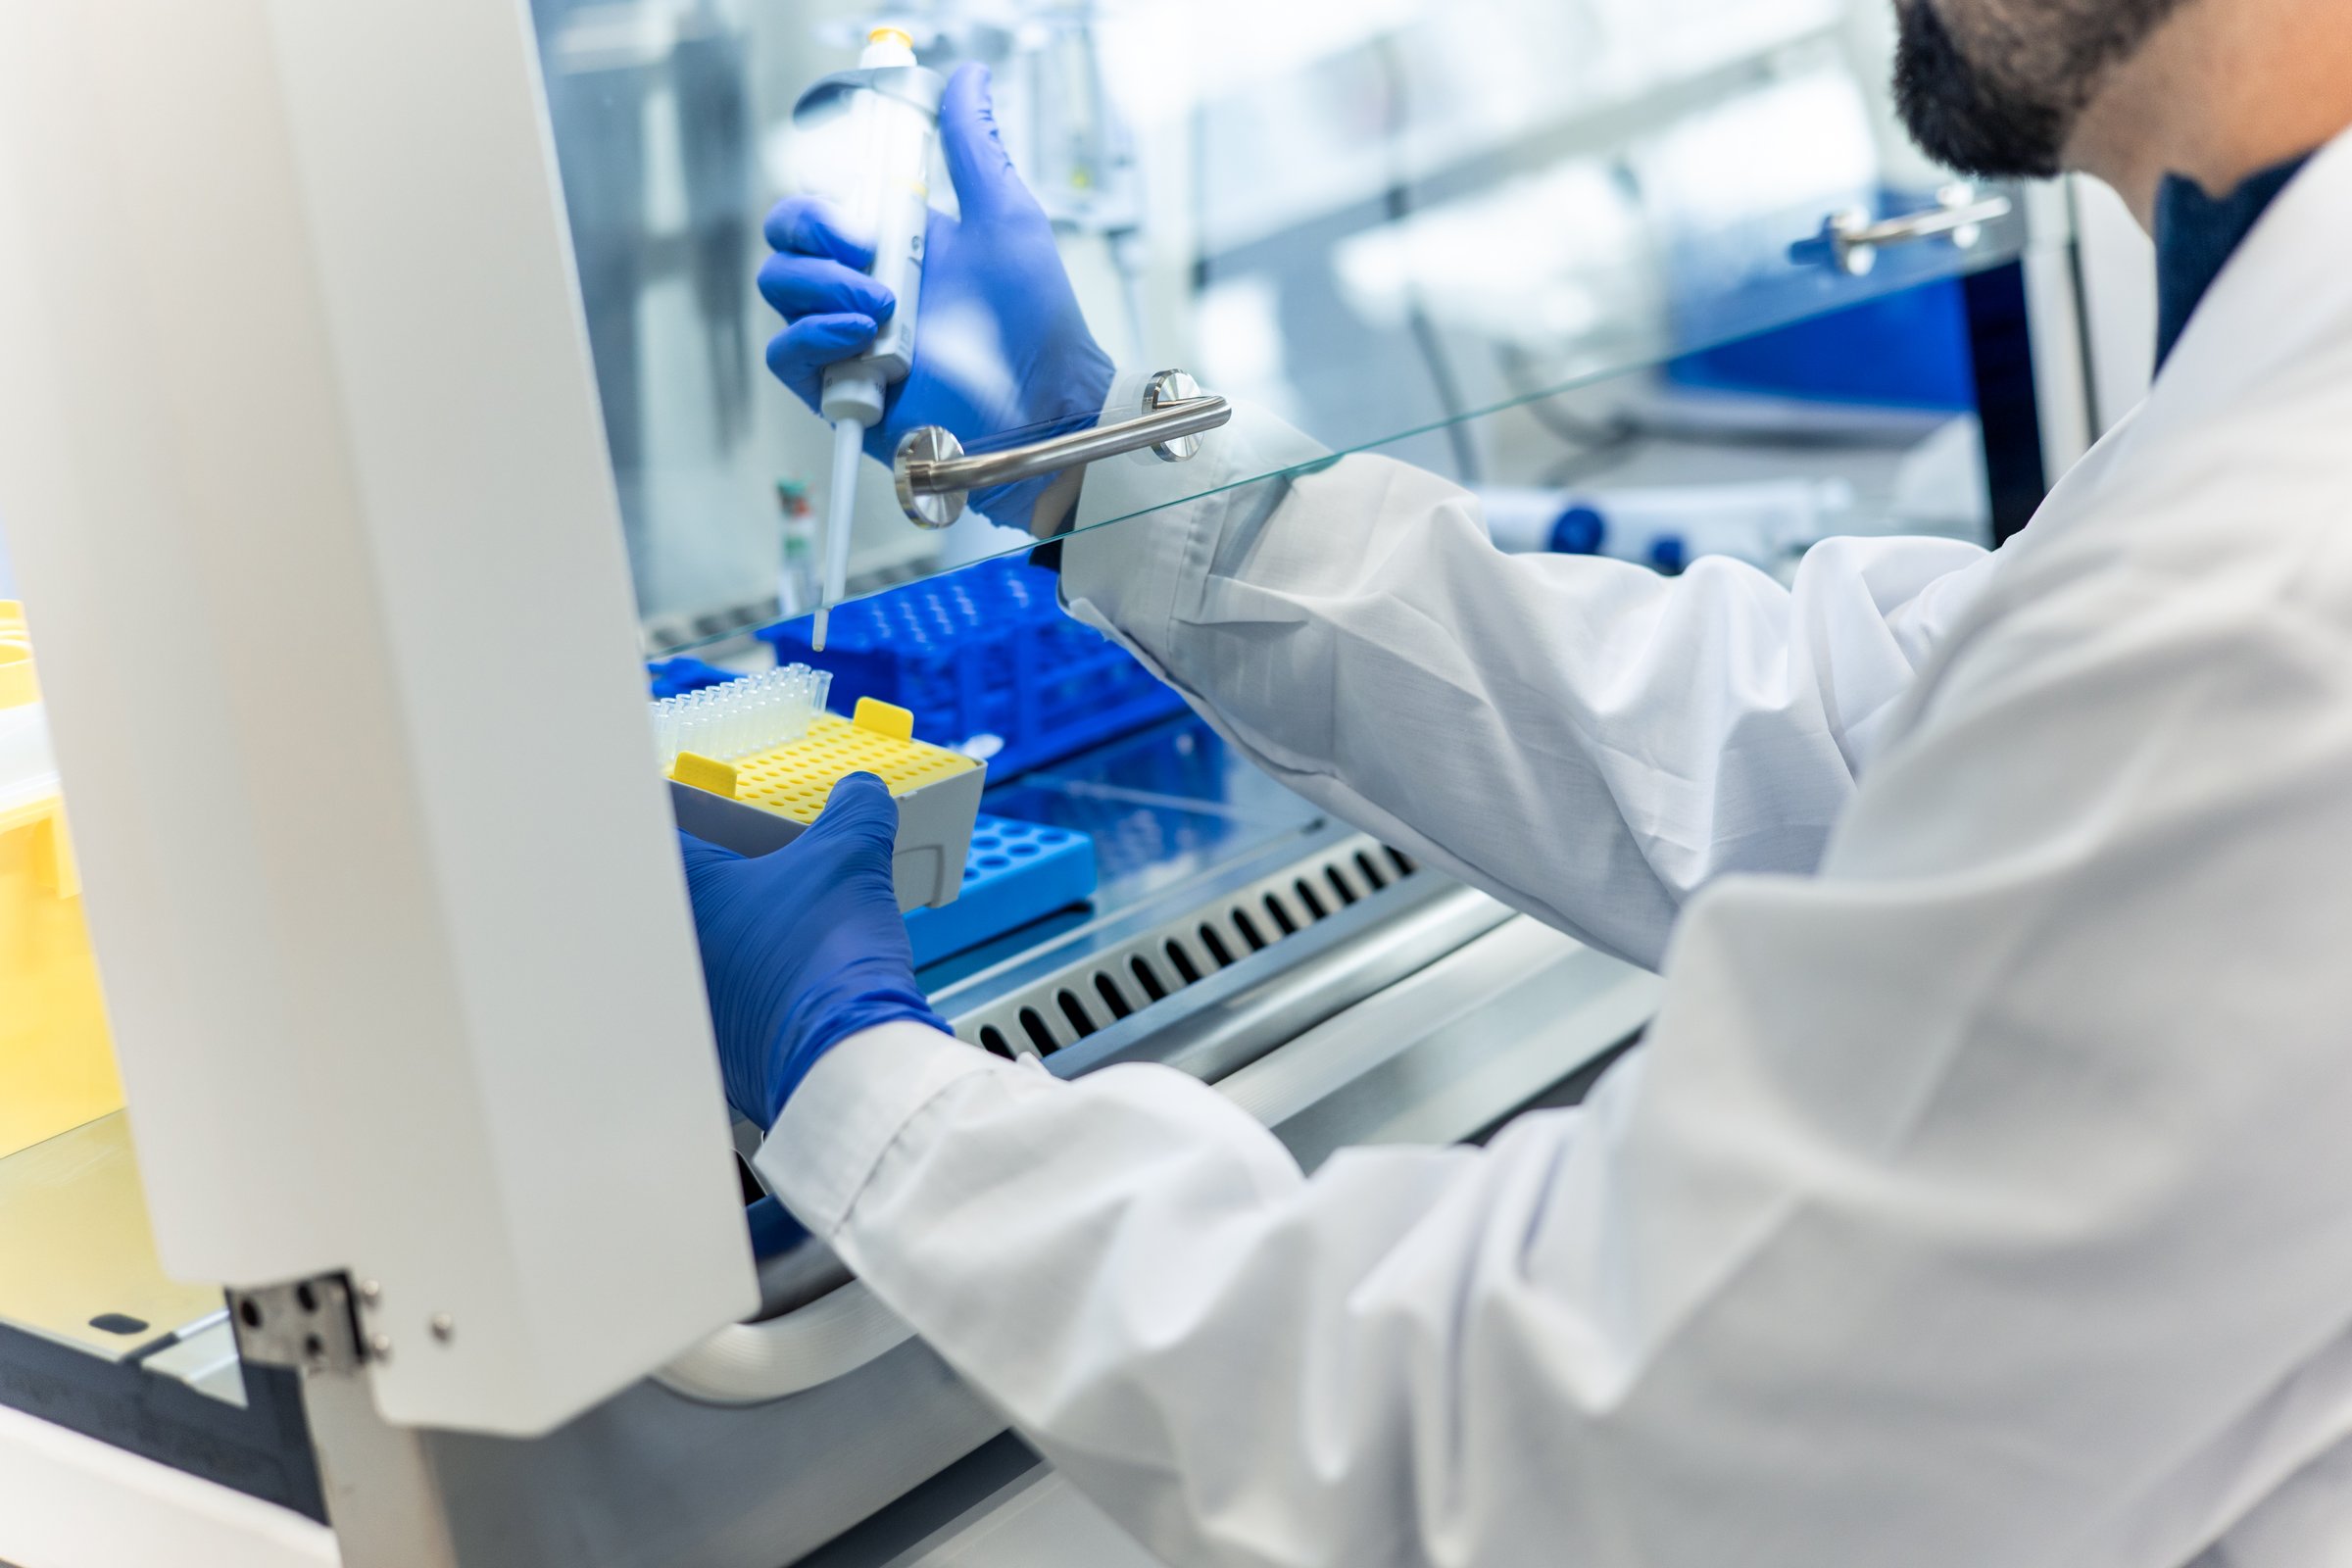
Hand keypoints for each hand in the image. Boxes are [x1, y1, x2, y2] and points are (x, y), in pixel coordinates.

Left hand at [677, 774, 947, 1130]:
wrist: (842, 1055)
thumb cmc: (827, 953)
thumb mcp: (852, 858)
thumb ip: (855, 811)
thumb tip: (863, 793)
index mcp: (686, 887)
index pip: (659, 833)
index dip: (682, 815)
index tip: (701, 810)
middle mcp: (670, 945)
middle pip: (674, 898)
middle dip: (710, 885)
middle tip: (749, 873)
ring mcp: (686, 1000)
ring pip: (693, 955)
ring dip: (725, 943)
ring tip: (772, 931)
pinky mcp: (710, 1046)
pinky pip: (716, 1005)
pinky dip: (743, 992)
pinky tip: (784, 986)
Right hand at [759, 63, 1115, 530]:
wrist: (1045, 403)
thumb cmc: (1037, 320)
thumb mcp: (1005, 216)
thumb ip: (972, 147)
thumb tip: (965, 77)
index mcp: (891, 237)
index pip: (821, 192)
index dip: (820, 180)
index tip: (851, 179)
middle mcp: (860, 282)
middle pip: (786, 233)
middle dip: (812, 225)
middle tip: (866, 242)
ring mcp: (845, 335)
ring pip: (780, 285)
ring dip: (823, 283)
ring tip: (884, 303)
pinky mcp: (837, 387)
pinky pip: (785, 352)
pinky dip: (812, 335)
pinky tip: (860, 335)